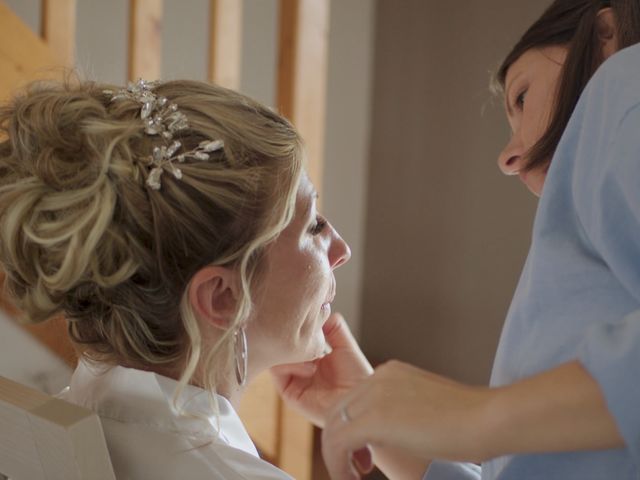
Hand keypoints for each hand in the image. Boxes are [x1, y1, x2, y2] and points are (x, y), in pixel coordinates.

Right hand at [270, 312, 372, 426]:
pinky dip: (289, 363)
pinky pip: (278, 373)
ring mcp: (294, 380)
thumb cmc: (358, 377)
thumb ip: (334, 327)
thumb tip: (322, 308)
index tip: (300, 316)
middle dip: (289, 336)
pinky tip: (309, 364)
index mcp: (313, 357)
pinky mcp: (290, 393)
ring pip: (276, 358)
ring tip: (310, 351)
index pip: (294, 338)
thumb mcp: (346, 345)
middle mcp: (301, 368)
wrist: (361, 401)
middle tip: (300, 330)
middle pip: (282, 347)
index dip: (295, 327)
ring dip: (290, 350)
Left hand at [321, 360, 490, 479]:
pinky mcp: (373, 418)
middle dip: (340, 442)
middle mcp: (378, 377)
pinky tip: (353, 478)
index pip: (353, 400)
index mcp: (390, 373)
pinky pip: (337, 442)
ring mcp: (374, 395)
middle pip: (337, 411)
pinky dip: (338, 464)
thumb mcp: (425, 406)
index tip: (364, 453)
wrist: (487, 418)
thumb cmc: (469, 418)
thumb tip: (391, 430)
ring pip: (333, 427)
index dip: (350, 428)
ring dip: (337, 456)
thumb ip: (402, 410)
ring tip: (353, 475)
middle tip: (357, 467)